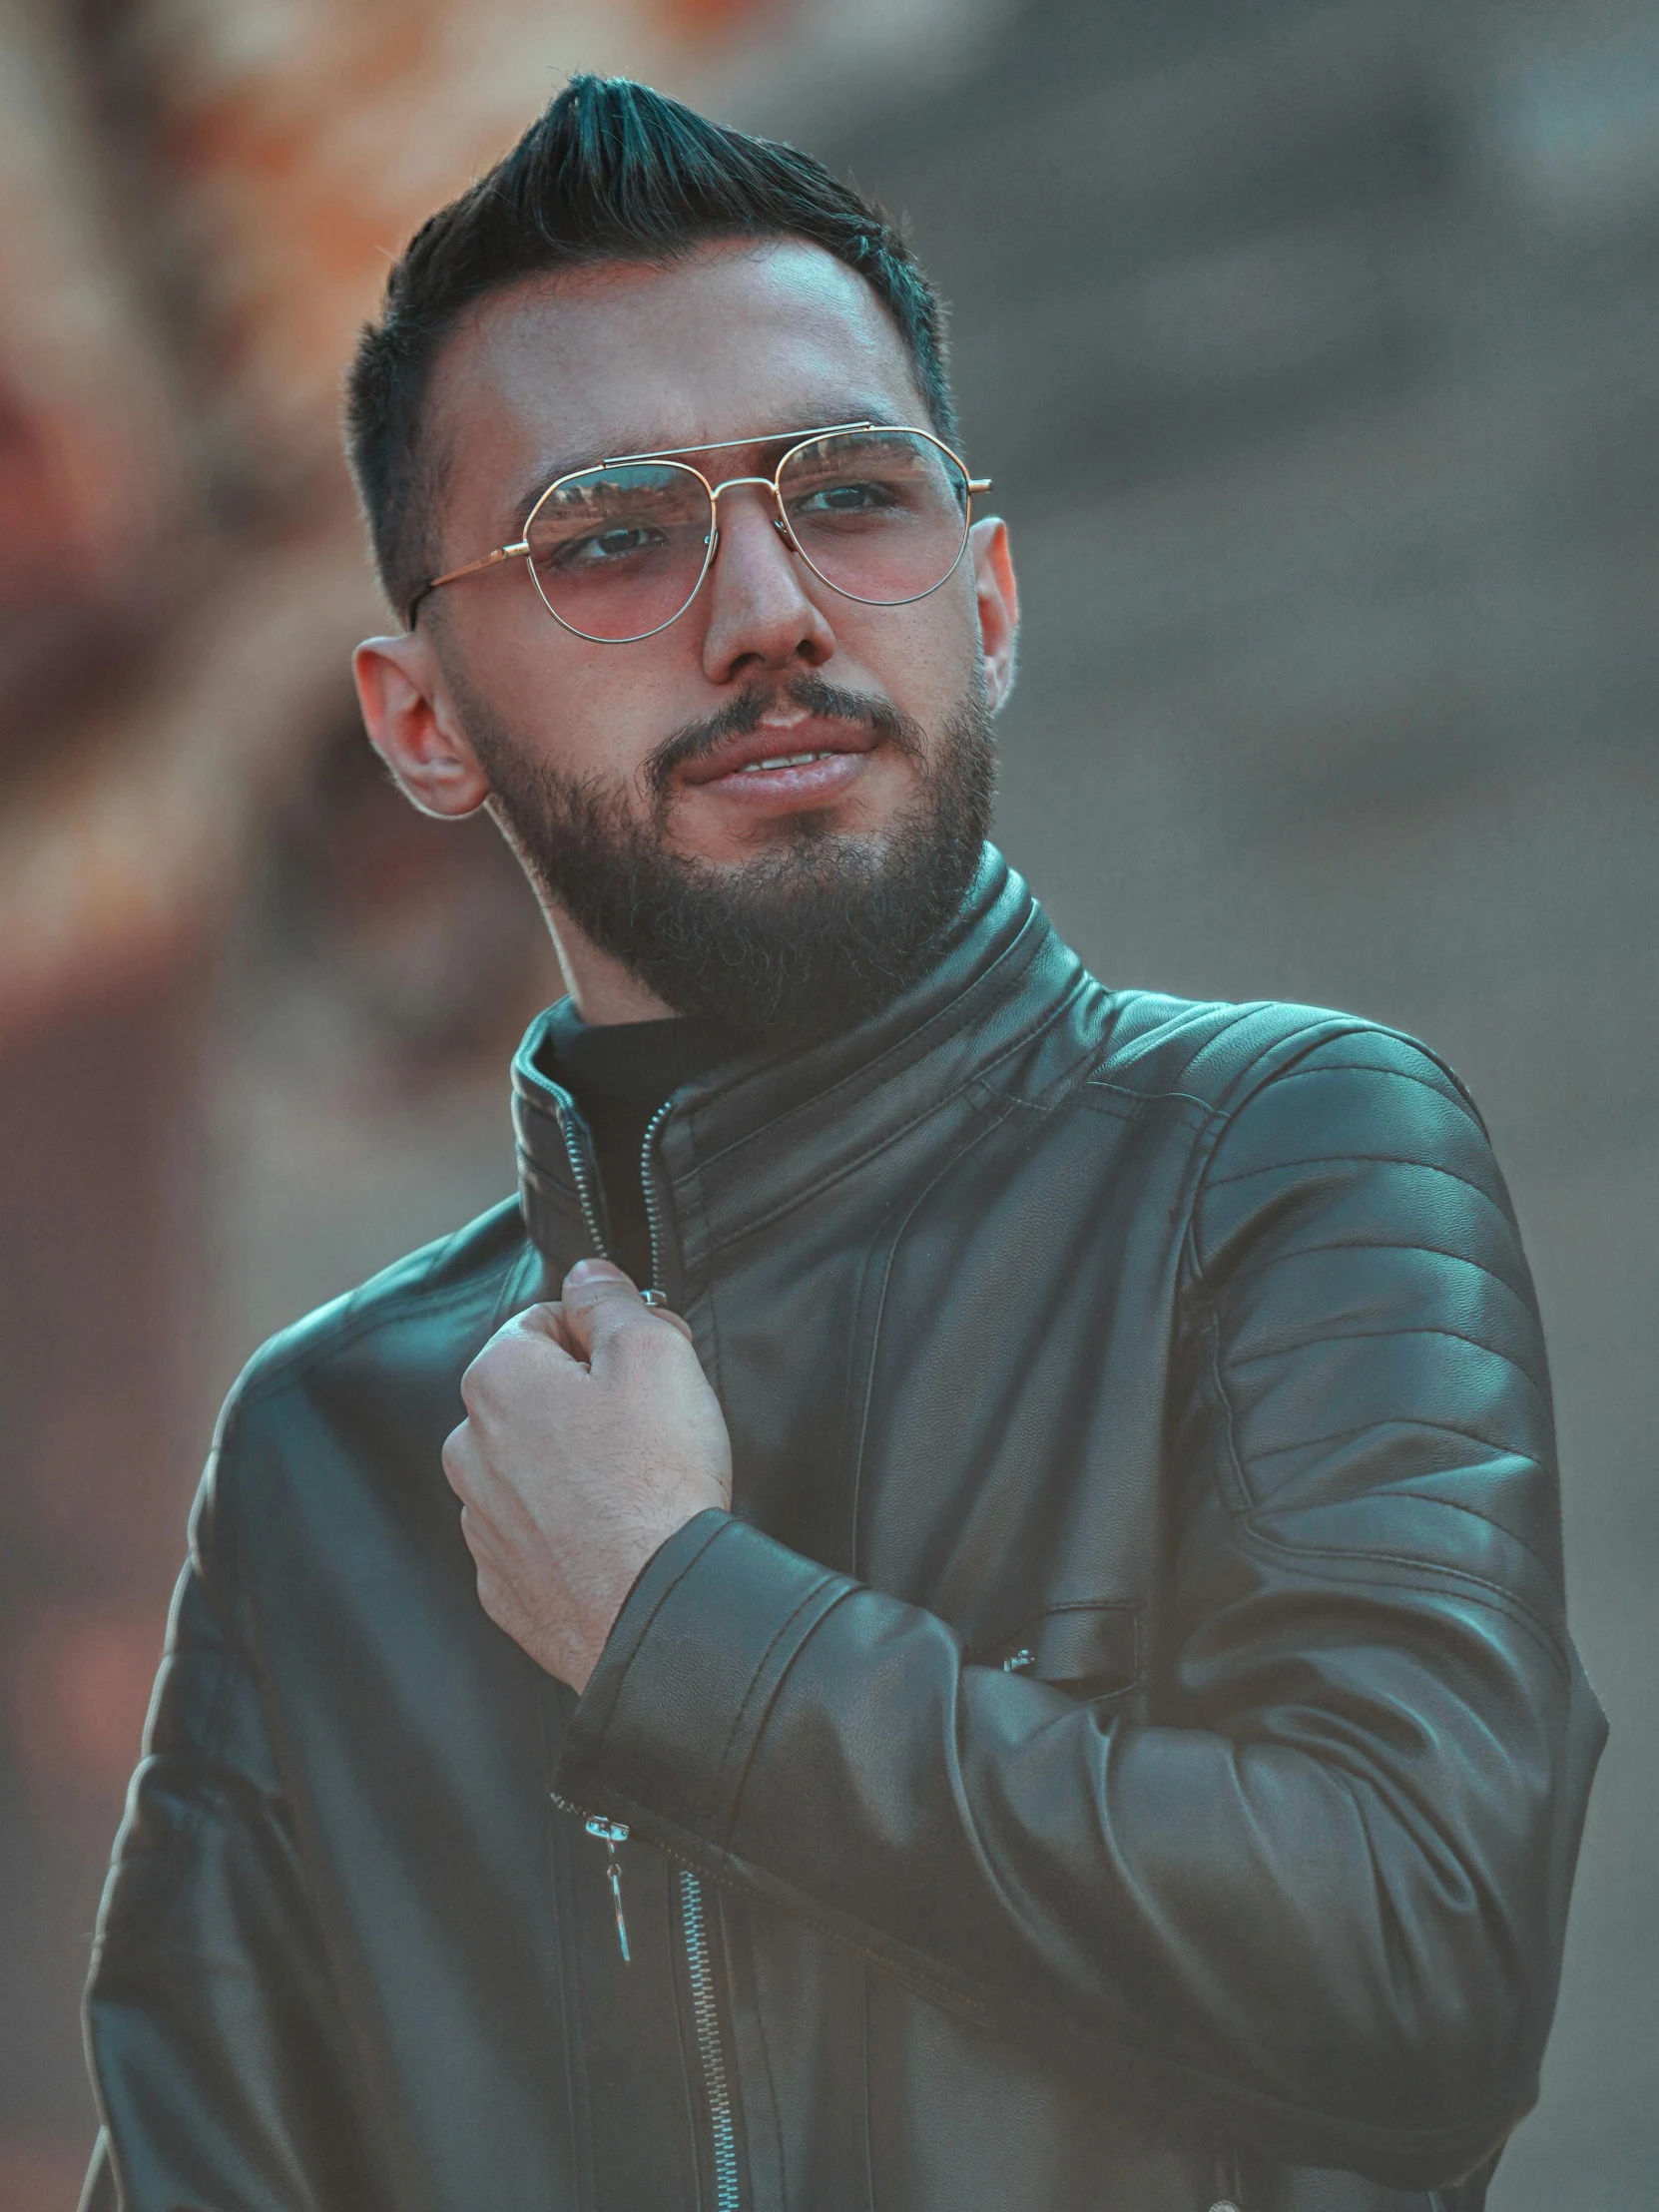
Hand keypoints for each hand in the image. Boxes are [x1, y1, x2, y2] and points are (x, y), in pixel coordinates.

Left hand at [443, 1259, 732, 1691]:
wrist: (655, 1610)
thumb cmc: (655, 1481)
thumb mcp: (654, 1350)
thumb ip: (611, 1300)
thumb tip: (588, 1275)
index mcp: (498, 1381)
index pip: (542, 1322)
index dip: (601, 1334)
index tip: (642, 1360)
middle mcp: (471, 1450)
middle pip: (534, 1397)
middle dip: (586, 1401)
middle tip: (650, 1425)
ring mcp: (482, 1523)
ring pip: (531, 1468)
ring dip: (575, 1467)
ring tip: (637, 1487)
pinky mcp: (504, 1584)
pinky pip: (535, 1535)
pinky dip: (569, 1531)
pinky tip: (616, 1536)